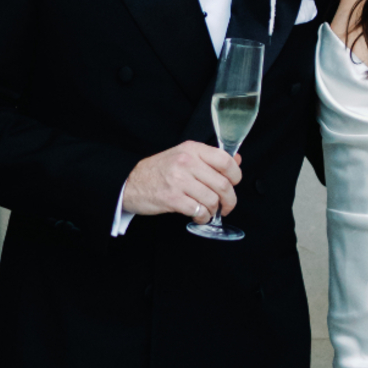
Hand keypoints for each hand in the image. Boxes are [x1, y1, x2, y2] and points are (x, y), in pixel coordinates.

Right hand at [121, 141, 241, 222]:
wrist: (130, 182)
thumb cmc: (159, 170)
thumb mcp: (184, 155)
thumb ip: (210, 158)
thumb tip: (237, 159)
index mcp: (192, 149)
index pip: (225, 160)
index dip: (236, 175)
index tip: (234, 184)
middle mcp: (186, 162)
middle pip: (222, 184)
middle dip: (229, 200)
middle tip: (227, 206)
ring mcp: (179, 180)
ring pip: (212, 200)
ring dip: (214, 210)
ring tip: (208, 211)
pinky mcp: (172, 198)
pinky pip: (198, 211)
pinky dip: (203, 217)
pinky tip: (198, 216)